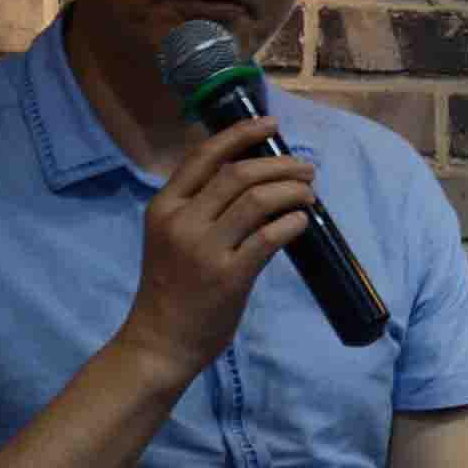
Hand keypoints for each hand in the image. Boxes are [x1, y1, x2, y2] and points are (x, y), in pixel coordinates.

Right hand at [115, 117, 318, 383]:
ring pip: (257, 200)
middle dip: (280, 164)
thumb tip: (255, 178)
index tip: (270, 124)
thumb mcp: (171, 238)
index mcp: (164, 207)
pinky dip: (292, 222)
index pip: (204, 156)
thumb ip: (201, 208)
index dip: (240, 134)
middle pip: (239, 173)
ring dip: (291, 190)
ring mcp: (203, 249)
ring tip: (309, 194)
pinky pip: (269, 236)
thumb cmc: (170, 289)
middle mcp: (181, 222)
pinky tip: (302, 221)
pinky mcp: (228, 276)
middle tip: (306, 169)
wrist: (158, 343)